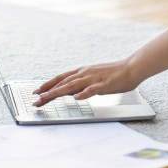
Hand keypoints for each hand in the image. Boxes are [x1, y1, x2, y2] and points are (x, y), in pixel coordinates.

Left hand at [32, 29, 167, 106]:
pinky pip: (93, 90)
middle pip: (63, 82)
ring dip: (58, 92)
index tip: (36, 91)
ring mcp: (94, 78)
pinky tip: (77, 98)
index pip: (61, 78)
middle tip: (36, 100)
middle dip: (48, 91)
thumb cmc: (114, 75)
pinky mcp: (105, 84)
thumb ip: (83, 84)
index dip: (48, 84)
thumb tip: (72, 92)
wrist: (132, 68)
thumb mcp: (95, 78)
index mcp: (82, 71)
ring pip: (73, 85)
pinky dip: (84, 93)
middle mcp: (85, 73)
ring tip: (47, 98)